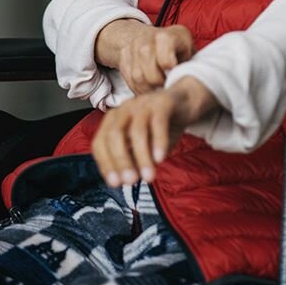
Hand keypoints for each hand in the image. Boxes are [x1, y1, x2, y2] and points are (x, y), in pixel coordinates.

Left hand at [91, 75, 218, 186]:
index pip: (100, 142)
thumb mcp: (144, 146)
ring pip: (137, 130)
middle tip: (130, 181)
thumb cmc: (160, 126)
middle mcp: (125, 109)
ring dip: (141, 156)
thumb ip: (134, 159)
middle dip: (121, 160)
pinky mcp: (163, 101)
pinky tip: (160, 158)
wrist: (185, 102)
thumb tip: (126, 180)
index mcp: (114, 120)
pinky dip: (158, 141)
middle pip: (115, 134)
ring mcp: (143, 103)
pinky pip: (159, 122)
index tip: (115, 183)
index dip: (105, 164)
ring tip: (149, 176)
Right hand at [95, 20, 194, 94]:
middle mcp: (146, 41)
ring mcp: (132, 50)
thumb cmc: (175, 45)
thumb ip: (189, 61)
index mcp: (166, 37)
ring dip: (150, 89)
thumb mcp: (187, 47)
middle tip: (168, 87)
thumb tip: (189, 80)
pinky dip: (140, 89)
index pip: (165, 60)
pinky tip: (149, 88)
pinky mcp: (123, 60)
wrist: (147, 36)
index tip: (175, 74)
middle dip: (160, 85)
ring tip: (159, 89)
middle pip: (150, 73)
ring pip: (138, 79)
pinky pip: (130, 81)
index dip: (171, 72)